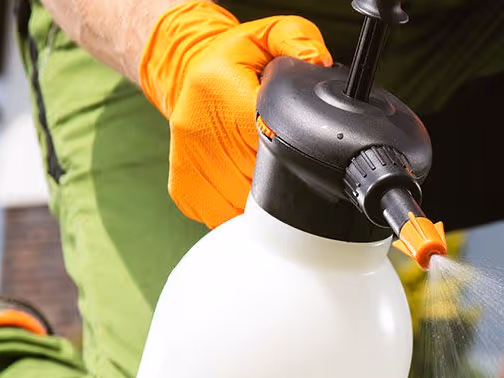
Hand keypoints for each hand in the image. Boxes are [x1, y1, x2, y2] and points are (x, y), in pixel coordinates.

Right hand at [139, 2, 331, 227]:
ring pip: (242, 208)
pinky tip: (250, 192)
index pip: (269, 138)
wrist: (184, 73)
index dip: (294, 153)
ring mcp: (190, 164)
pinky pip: (223, 216)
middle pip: (260, 180)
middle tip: (294, 164)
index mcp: (222, 92)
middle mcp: (200, 131)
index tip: (303, 153)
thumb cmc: (233, 60)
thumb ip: (299, 39)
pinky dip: (243, 213)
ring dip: (265, 203)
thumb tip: (320, 61)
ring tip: (274, 179)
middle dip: (284, 178)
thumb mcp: (268, 34)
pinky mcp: (184, 189)